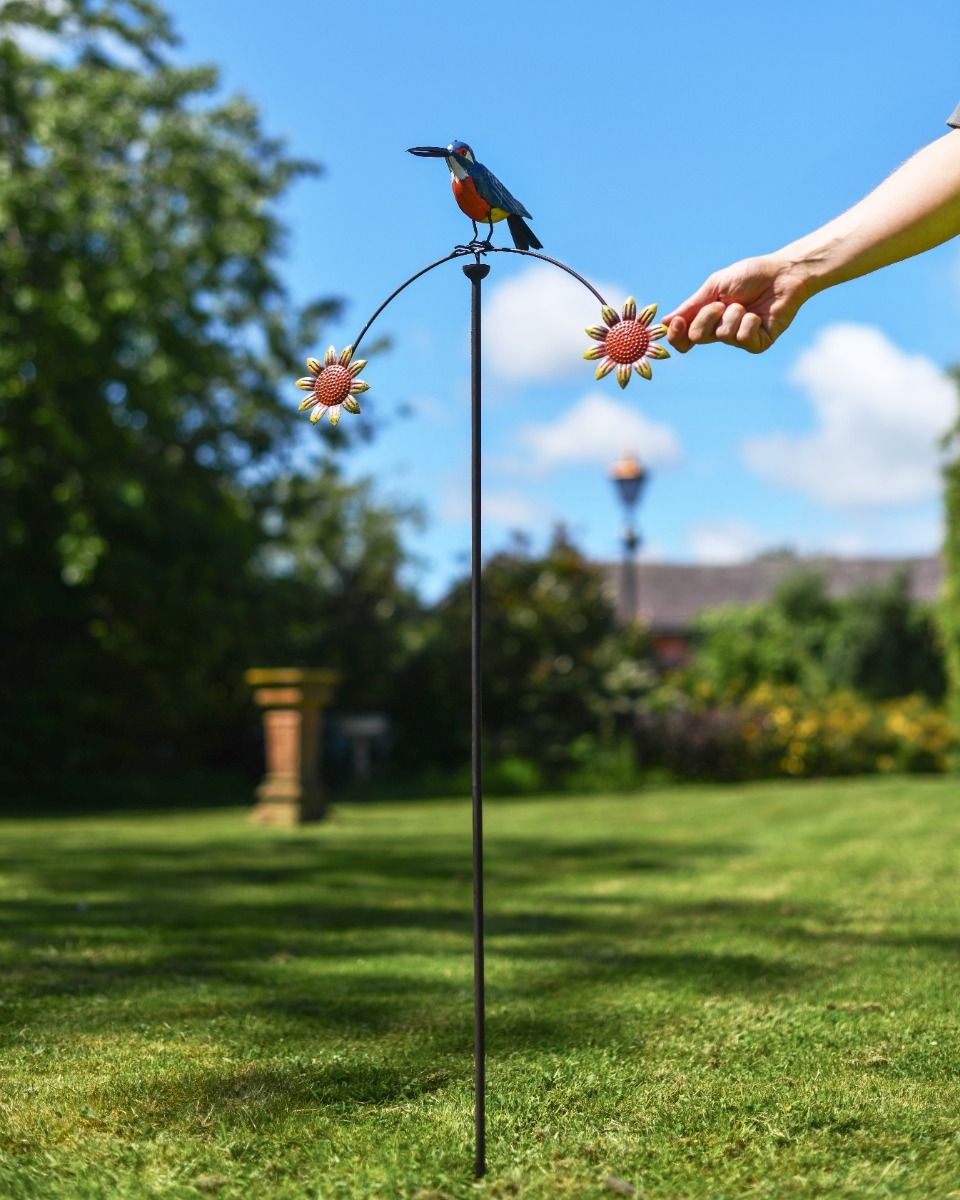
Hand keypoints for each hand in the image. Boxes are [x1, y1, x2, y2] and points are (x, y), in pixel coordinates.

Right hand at [664, 254, 812, 353]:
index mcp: (708, 319)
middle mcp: (720, 332)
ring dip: (732, 314)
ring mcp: (739, 340)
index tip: (676, 322)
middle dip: (707, 316)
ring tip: (745, 305)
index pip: (684, 338)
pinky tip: (758, 314)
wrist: (782, 274)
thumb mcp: (715, 286)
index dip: (676, 334)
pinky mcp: (758, 344)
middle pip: (697, 337)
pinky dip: (748, 322)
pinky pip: (743, 338)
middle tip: (722, 303)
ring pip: (722, 335)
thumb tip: (664, 321)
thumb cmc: (750, 276)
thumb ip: (692, 306)